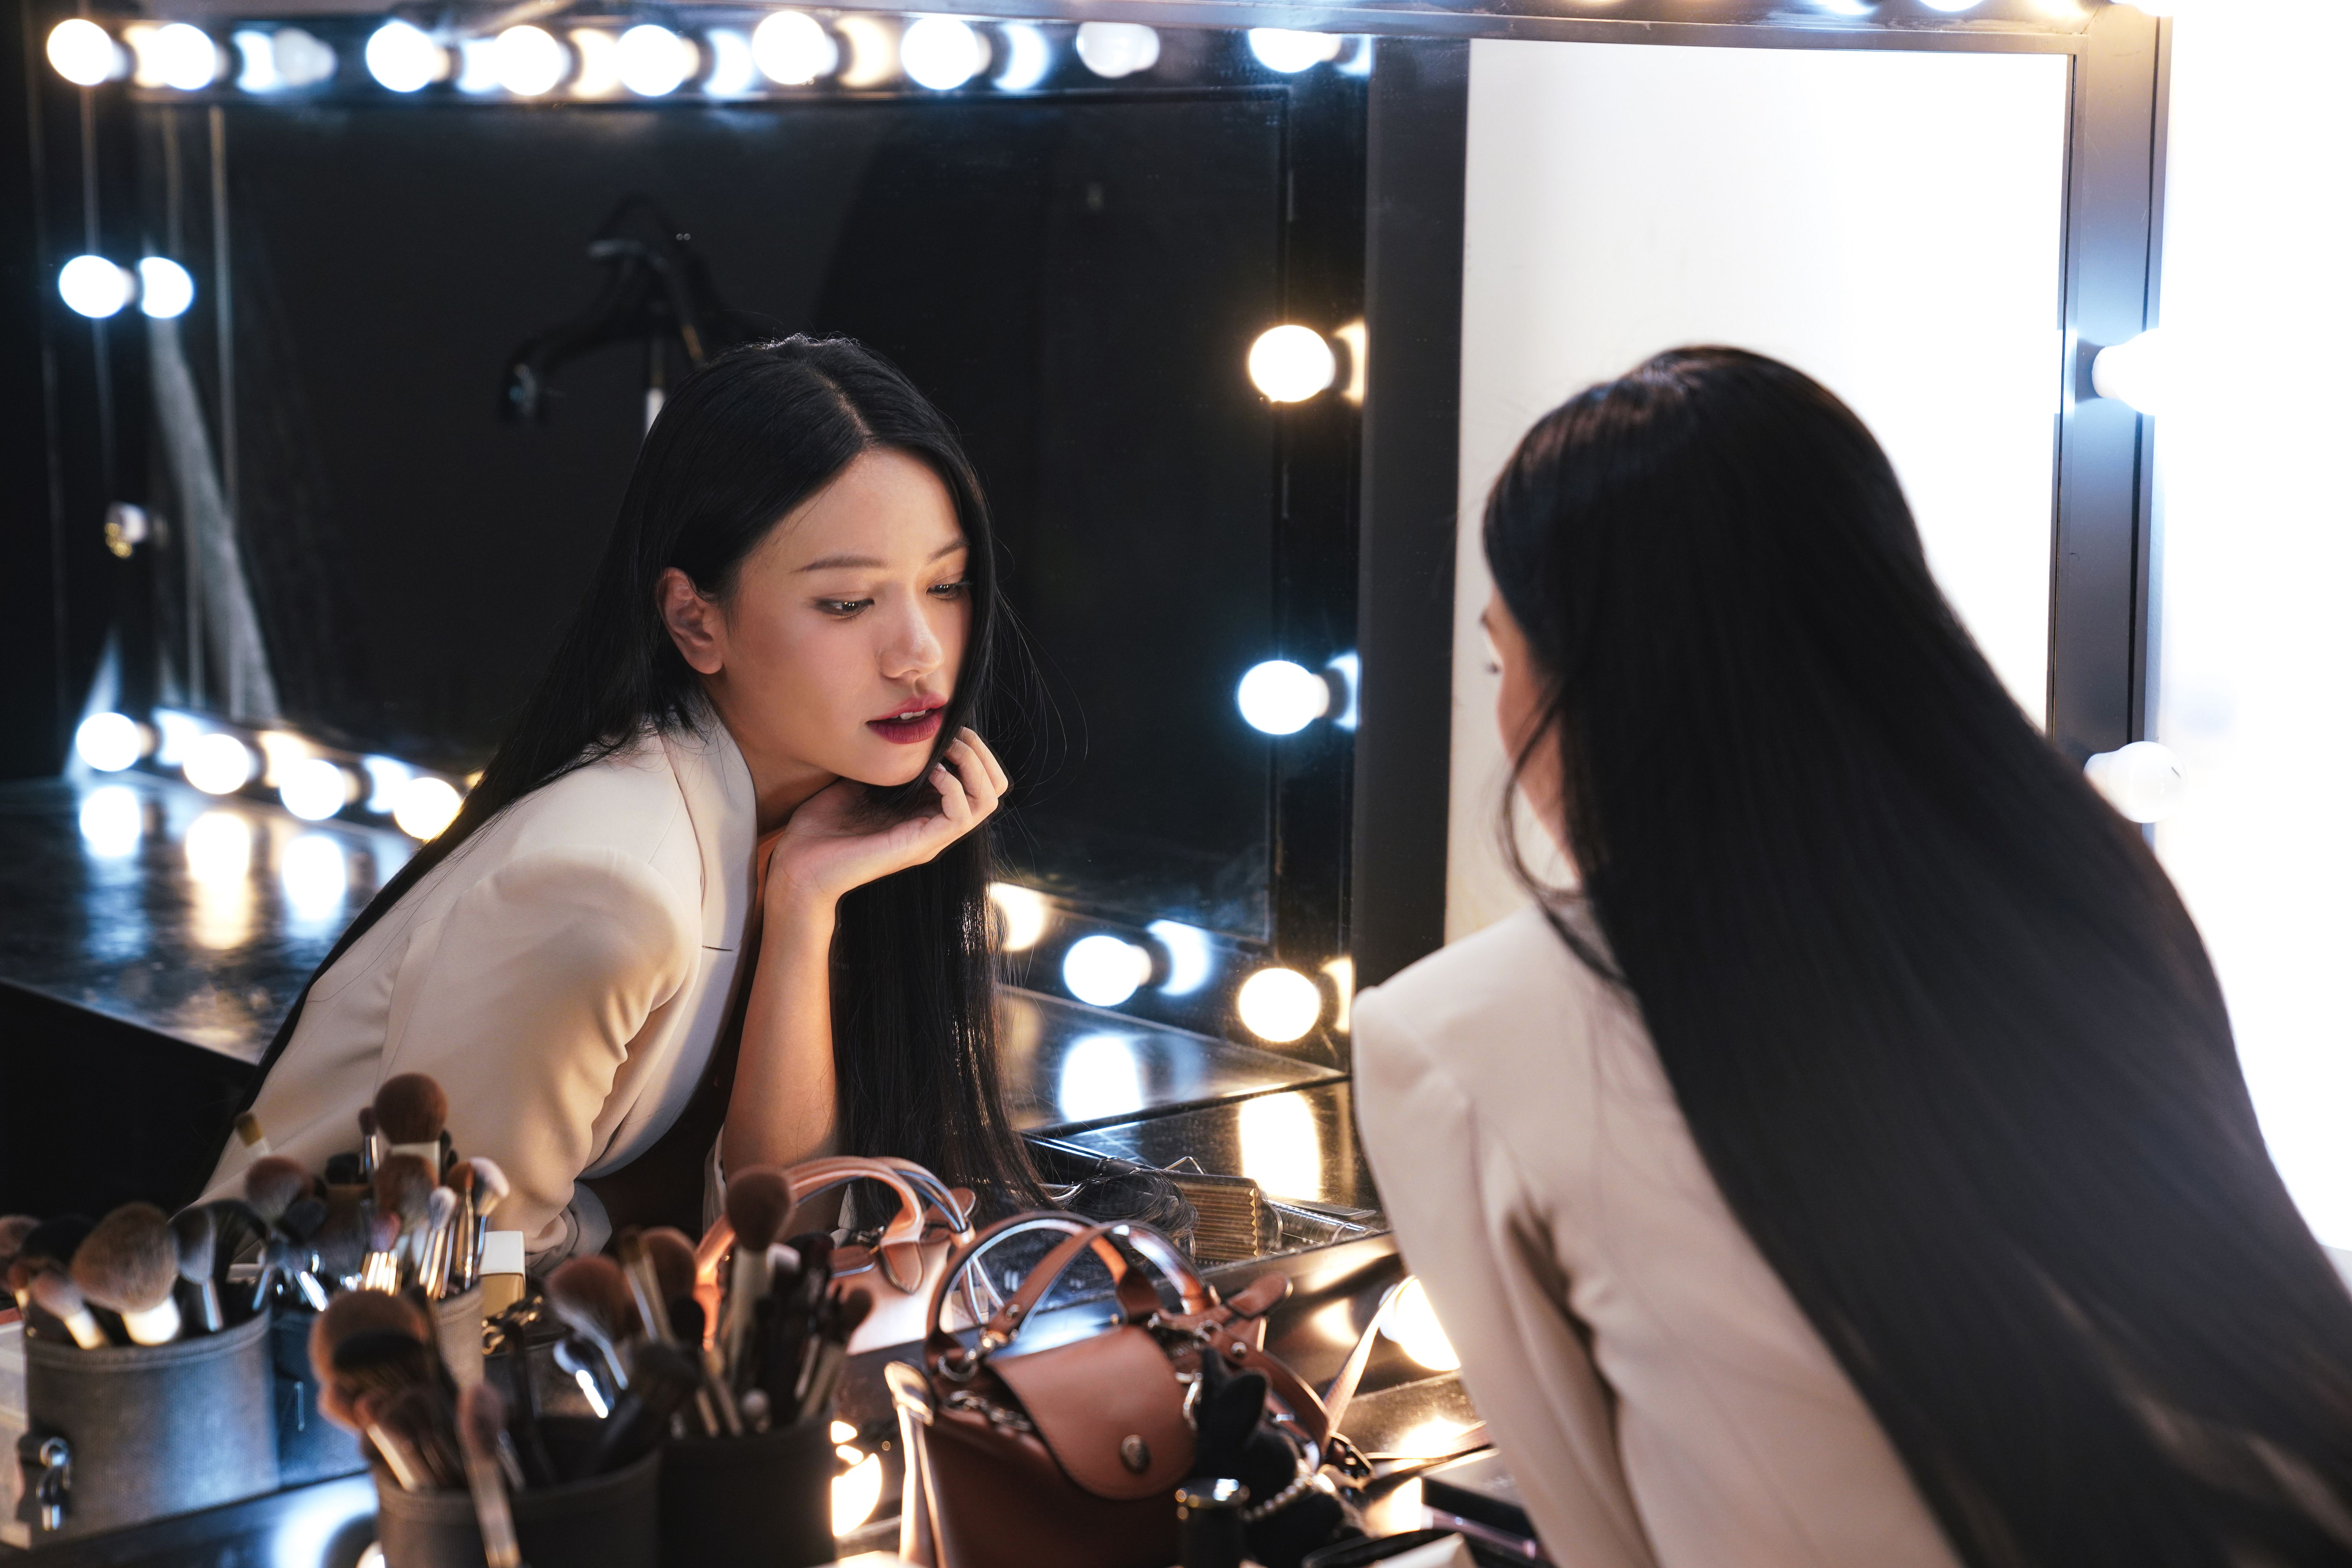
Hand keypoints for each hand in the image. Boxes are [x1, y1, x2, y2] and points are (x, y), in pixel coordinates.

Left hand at [763, 728, 1007, 914]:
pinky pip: (962, 815)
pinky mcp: (921, 846)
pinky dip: (953, 785)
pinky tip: (931, 771)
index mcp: (925, 810)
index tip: (945, 727)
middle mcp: (935, 824)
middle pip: (993, 788)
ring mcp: (932, 837)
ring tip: (947, 749)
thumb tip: (901, 728)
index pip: (977, 778)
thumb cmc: (821, 826)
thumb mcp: (858, 779)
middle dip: (980, 752)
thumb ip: (884, 760)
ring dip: (973, 765)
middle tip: (953, 736)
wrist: (800, 864)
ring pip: (987, 800)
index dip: (970, 747)